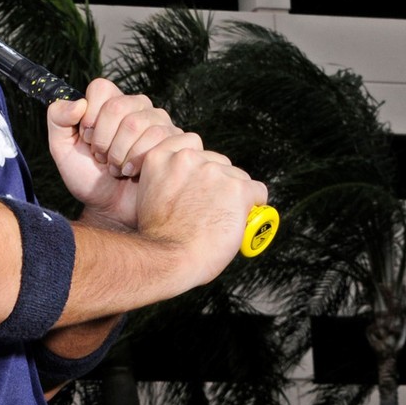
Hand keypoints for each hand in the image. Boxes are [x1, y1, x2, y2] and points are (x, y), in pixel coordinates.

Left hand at [46, 78, 188, 228]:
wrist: (112, 211)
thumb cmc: (89, 179)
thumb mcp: (62, 150)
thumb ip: (58, 119)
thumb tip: (79, 103)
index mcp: (112, 102)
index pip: (101, 88)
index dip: (89, 117)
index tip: (86, 140)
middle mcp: (139, 107)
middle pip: (118, 106)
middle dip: (103, 141)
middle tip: (102, 159)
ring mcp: (162, 123)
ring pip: (138, 124)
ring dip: (120, 155)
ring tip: (117, 169)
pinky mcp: (179, 141)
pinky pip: (162, 139)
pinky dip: (141, 162)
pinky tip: (136, 173)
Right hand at [130, 139, 268, 291]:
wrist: (167, 259)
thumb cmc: (157, 238)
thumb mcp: (147, 197)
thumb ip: (166, 181)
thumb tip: (186, 184)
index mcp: (161, 158)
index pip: (188, 145)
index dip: (196, 167)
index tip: (195, 183)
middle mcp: (187, 159)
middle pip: (217, 162)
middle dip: (217, 183)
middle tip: (210, 209)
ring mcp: (214, 172)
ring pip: (237, 177)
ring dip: (234, 195)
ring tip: (223, 219)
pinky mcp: (238, 188)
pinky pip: (258, 191)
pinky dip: (254, 205)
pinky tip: (242, 219)